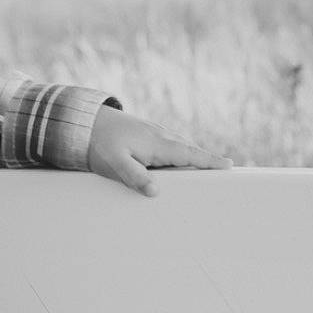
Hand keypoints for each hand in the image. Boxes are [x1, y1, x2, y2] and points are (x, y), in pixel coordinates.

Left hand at [87, 105, 232, 197]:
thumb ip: (135, 177)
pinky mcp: (146, 135)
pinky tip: (175, 166)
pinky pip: (169, 146)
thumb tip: (155, 191)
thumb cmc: (99, 143)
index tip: (229, 166)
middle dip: (207, 161)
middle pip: (190, 151)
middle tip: (226, 174)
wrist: (83, 121)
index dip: (210, 161)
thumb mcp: (115, 163)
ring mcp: (154, 134)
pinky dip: (179, 155)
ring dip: (193, 158)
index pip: (190, 154)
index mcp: (158, 144)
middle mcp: (161, 136)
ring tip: (205, 174)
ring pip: (179, 148)